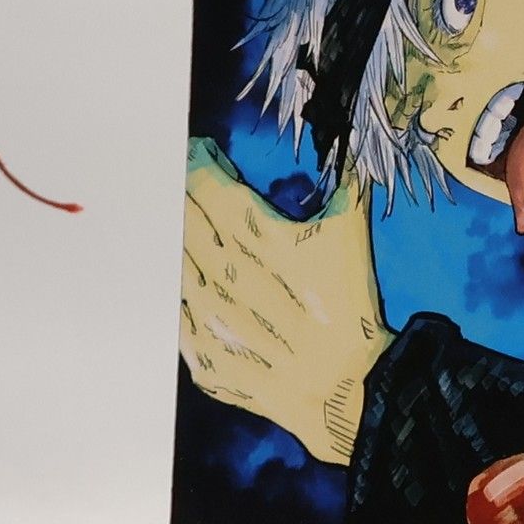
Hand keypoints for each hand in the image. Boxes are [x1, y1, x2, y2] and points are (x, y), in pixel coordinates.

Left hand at [177, 137, 388, 464]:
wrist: (352, 389)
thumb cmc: (352, 308)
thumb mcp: (350, 234)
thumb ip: (344, 179)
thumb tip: (351, 133)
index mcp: (257, 234)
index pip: (202, 180)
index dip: (198, 161)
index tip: (202, 155)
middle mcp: (223, 273)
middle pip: (179, 217)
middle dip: (180, 196)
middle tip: (188, 188)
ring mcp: (207, 319)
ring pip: (171, 266)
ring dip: (174, 245)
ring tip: (191, 238)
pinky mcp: (202, 358)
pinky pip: (174, 317)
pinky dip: (178, 297)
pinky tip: (194, 289)